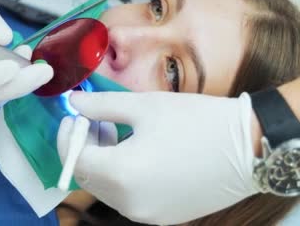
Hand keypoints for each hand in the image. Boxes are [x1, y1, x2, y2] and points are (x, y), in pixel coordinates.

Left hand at [57, 91, 256, 223]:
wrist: (250, 148)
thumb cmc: (195, 122)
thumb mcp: (142, 106)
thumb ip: (100, 106)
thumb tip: (74, 102)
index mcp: (120, 174)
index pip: (74, 158)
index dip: (68, 136)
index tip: (72, 116)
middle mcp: (128, 202)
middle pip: (87, 176)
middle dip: (84, 147)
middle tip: (94, 120)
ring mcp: (146, 214)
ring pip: (106, 188)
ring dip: (102, 161)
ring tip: (116, 131)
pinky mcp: (162, 216)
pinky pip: (128, 197)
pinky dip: (121, 176)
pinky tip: (136, 151)